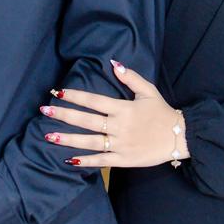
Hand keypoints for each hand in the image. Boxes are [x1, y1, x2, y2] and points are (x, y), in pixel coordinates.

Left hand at [39, 61, 188, 168]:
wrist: (179, 137)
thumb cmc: (161, 112)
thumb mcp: (148, 90)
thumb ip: (130, 77)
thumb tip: (113, 62)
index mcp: (123, 108)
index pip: (93, 100)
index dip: (75, 96)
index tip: (57, 92)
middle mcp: (118, 126)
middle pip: (87, 120)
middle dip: (64, 115)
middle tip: (44, 111)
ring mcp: (120, 145)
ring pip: (90, 141)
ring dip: (68, 139)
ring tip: (49, 136)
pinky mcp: (123, 160)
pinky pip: (101, 161)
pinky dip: (85, 161)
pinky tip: (69, 159)